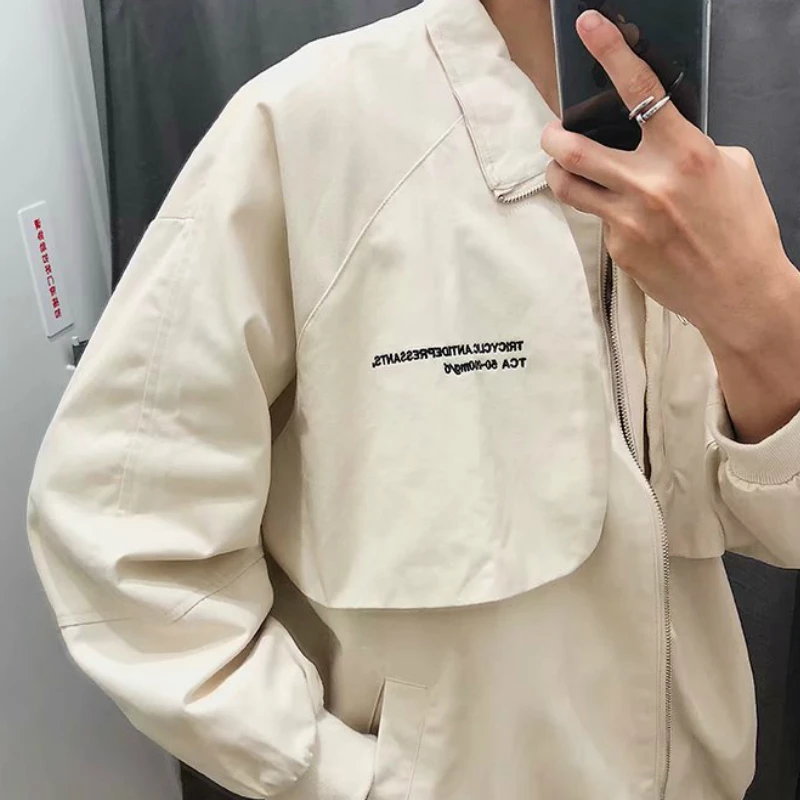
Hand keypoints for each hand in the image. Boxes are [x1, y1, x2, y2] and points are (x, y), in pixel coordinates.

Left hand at [541, 9, 799, 442]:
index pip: (641, 91)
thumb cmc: (744, 228)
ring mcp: (626, 222)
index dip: (611, 52)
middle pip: (574, 151)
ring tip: (567, 170)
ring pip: (569, 189)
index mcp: (683, 155)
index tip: (589, 26)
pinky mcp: (617, 250)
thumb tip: (657, 139)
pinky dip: (607, 214)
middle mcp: (647, 186)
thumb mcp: (732, 169)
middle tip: (551, 132)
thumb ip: (688, 147)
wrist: (740, 293)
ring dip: (560, 173)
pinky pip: (599, 222)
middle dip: (553, 136)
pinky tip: (632, 225)